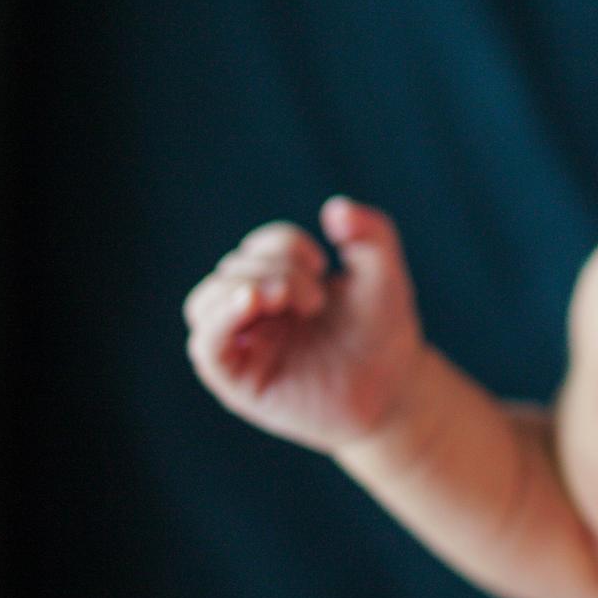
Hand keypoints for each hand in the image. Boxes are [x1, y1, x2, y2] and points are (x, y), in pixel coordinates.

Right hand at [183, 197, 423, 454]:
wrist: (393, 390)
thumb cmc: (383, 333)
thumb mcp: (383, 274)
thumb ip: (370, 232)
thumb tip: (335, 207)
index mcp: (279, 283)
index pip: (257, 247)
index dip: (284, 244)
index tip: (323, 264)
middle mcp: (254, 313)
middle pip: (231, 269)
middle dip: (276, 270)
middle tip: (317, 299)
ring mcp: (244, 346)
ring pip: (204, 303)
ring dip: (244, 286)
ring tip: (286, 298)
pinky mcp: (239, 381)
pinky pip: (207, 347)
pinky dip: (220, 320)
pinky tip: (251, 302)